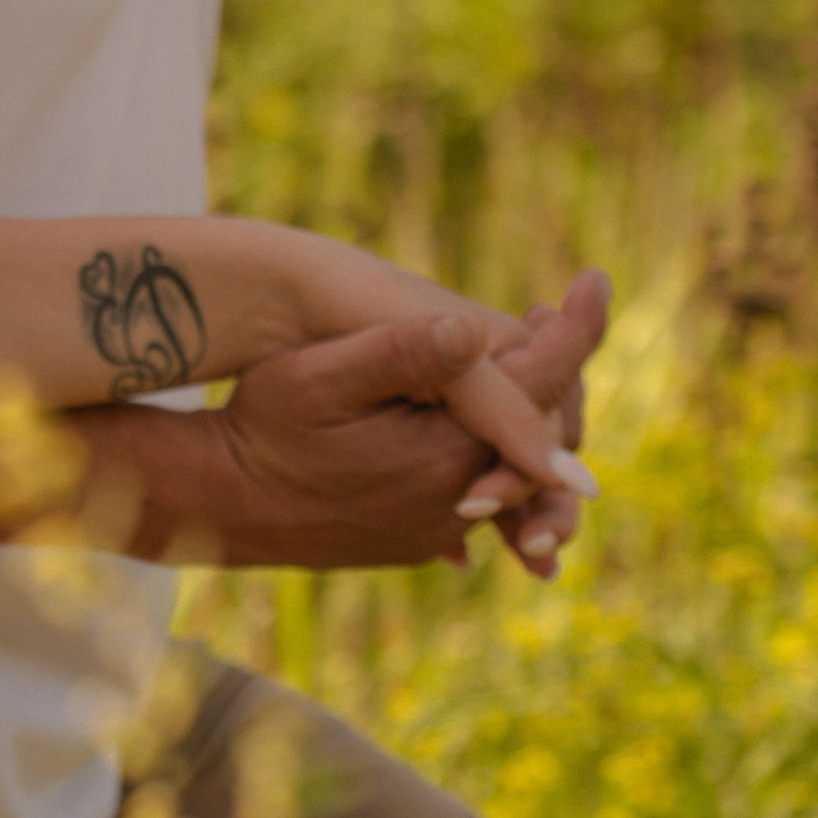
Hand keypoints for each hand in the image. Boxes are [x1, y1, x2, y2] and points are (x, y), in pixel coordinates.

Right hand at [213, 272, 608, 577]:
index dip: (576, 329)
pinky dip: (493, 456)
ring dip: (530, 419)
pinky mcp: (420, 537)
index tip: (595, 279)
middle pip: (543, 432)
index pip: (542, 385)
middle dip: (556, 371)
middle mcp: (460, 500)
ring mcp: (442, 527)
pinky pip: (479, 494)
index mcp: (450, 452)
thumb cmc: (262, 430)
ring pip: (515, 468)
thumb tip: (471, 328)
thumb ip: (398, 354)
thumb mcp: (316, 378)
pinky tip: (481, 425)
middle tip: (556, 314)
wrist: (222, 506)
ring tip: (530, 358)